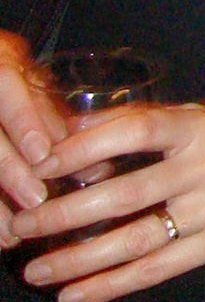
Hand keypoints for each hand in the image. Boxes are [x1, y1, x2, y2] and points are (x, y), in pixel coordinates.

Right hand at [0, 31, 67, 245]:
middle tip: (36, 202)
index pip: (7, 86)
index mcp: (0, 65)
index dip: (24, 122)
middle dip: (9, 170)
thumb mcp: (32, 89)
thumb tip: (99, 167)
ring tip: (13, 235)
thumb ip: (56, 122)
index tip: (43, 155)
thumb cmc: (9, 81)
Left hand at [9, 102, 204, 301]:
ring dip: (77, 258)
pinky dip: (110, 285)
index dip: (84, 147)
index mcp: (198, 127)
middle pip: (124, 193)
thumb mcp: (204, 122)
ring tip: (36, 269)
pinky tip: (76, 293)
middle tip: (21, 225)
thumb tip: (75, 131)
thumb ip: (147, 127)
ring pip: (133, 238)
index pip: (134, 131)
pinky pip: (155, 269)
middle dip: (63, 213)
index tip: (42, 165)